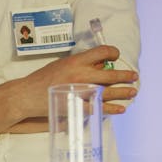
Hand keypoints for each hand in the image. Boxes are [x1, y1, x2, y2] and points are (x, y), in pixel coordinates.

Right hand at [22, 45, 137, 118]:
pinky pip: (99, 108)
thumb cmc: (42, 79)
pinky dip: (112, 109)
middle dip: (125, 76)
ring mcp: (80, 91)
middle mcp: (81, 74)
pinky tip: (121, 109)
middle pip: (110, 74)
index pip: (101, 52)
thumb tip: (98, 65)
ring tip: (133, 92)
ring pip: (108, 92)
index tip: (116, 56)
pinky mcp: (77, 106)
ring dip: (123, 92)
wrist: (27, 95)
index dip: (113, 53)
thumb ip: (79, 64)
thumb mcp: (61, 64)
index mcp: (76, 61)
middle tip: (134, 76)